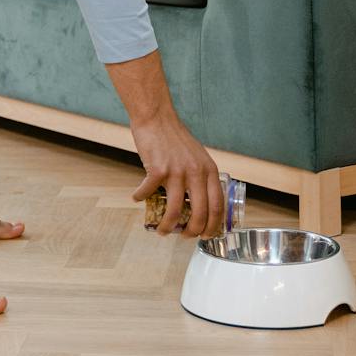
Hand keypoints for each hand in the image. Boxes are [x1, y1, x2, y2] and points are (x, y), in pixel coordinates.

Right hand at [130, 111, 221, 237]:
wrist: (157, 118)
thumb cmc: (175, 137)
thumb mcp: (198, 156)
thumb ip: (201, 176)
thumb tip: (197, 203)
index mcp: (209, 170)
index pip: (217, 205)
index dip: (213, 225)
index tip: (206, 235)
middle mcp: (196, 172)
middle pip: (199, 213)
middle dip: (192, 232)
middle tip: (185, 237)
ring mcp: (177, 172)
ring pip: (174, 211)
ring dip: (167, 226)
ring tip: (162, 231)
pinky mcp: (158, 170)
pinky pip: (148, 193)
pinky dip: (140, 198)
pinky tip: (137, 198)